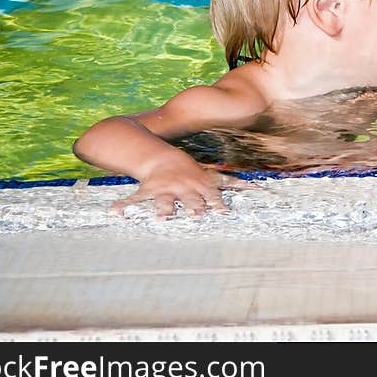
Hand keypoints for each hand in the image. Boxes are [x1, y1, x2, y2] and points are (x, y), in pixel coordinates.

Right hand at [111, 161, 258, 218]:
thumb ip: (236, 184)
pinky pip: (135, 199)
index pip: (211, 196)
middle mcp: (184, 189)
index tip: (223, 213)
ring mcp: (165, 190)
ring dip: (163, 210)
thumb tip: (261, 188)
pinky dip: (124, 206)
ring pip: (164, 201)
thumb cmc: (193, 172)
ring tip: (160, 219)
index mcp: (199, 186)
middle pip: (190, 200)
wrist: (163, 157)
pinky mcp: (148, 191)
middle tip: (196, 217)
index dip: (217, 204)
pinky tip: (114, 213)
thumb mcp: (214, 176)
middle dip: (193, 208)